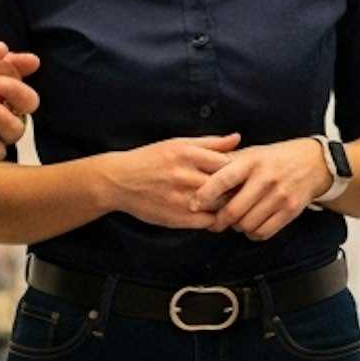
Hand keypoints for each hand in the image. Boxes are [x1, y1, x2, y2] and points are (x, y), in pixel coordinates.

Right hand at [99, 135, 245, 230]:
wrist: (119, 181)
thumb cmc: (151, 159)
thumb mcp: (179, 143)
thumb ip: (210, 142)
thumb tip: (238, 137)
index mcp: (187, 154)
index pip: (229, 164)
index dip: (237, 170)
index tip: (239, 173)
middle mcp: (184, 176)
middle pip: (226, 186)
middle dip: (235, 189)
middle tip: (240, 190)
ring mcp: (180, 199)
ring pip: (219, 205)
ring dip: (226, 205)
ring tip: (226, 202)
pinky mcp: (176, 218)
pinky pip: (207, 222)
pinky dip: (213, 219)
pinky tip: (211, 213)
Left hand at [189, 139, 332, 240]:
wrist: (314, 163)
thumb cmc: (274, 159)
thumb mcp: (252, 153)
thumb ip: (227, 164)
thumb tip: (197, 177)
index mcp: (252, 161)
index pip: (224, 179)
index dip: (206, 194)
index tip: (194, 204)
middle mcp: (266, 178)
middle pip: (234, 210)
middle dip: (219, 221)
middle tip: (214, 222)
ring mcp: (280, 195)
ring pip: (247, 225)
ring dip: (237, 227)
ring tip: (236, 221)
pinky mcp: (291, 210)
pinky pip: (263, 232)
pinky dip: (252, 233)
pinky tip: (251, 225)